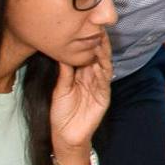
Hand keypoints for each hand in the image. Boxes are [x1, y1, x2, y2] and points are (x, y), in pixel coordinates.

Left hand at [49, 34, 111, 160]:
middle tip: (97, 29)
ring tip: (101, 42)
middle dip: (99, 44)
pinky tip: (102, 63)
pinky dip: (103, 72)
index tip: (86, 28)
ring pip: (104, 67)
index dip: (88, 43)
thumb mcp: (60, 89)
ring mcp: (99, 88)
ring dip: (103, 55)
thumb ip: (65, 73)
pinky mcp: (103, 98)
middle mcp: (92, 78)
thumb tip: (63, 52)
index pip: (87, 55)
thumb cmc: (61, 113)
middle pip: (98, 58)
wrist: (65, 135)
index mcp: (81, 75)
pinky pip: (104, 82)